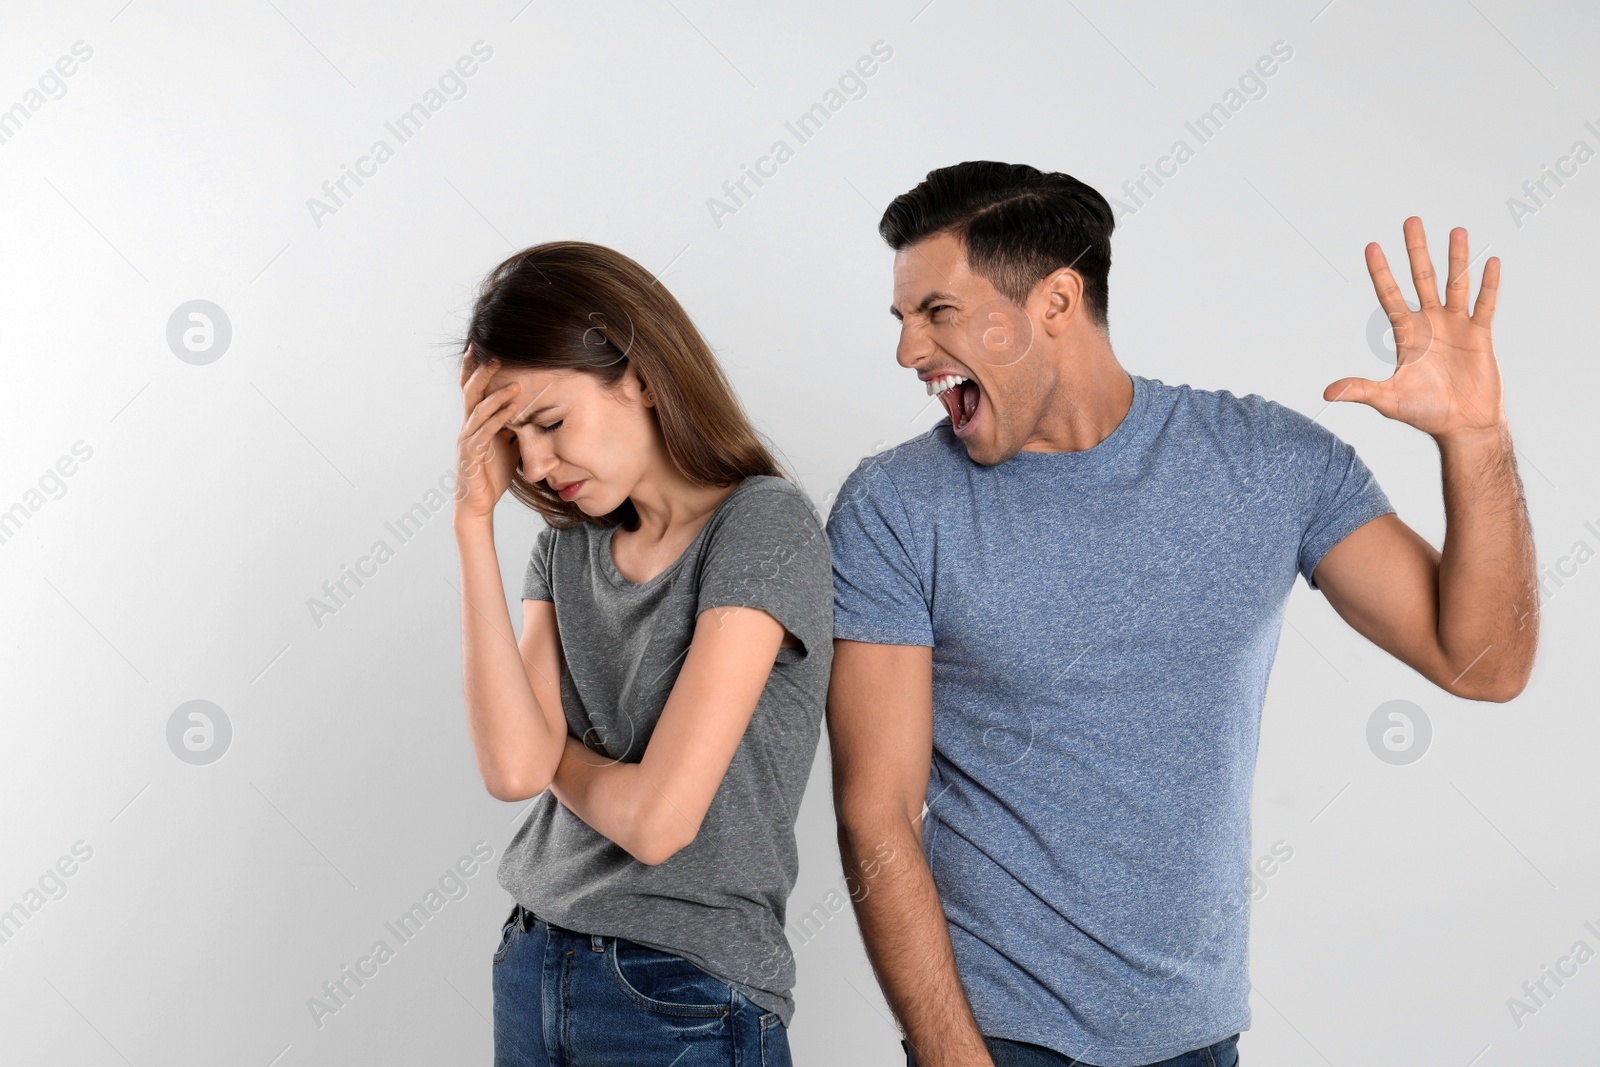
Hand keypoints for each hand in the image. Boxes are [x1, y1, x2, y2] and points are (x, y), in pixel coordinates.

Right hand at [454, 345, 524, 521]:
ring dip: (498, 396)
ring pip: (478, 410)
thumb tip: (534, 411)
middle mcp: (468, 426)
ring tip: (515, 383)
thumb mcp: (508, 444)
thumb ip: (514, 426)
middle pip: (471, 392)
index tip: (482, 347)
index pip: (474, 389)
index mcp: (476, 422)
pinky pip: (484, 433)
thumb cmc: (492, 473)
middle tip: (495, 353)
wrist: (477, 502)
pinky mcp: (471, 455)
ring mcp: (467, 440)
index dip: (476, 368)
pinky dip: (497, 420)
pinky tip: (511, 410)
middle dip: (482, 372)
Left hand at [1326, 217, 1504, 442]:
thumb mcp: (1388, 401)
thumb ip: (1360, 390)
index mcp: (1406, 334)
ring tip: (1456, 230)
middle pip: (1422, 278)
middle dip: (1416, 250)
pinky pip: (1485, 304)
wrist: (1463, 425)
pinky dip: (1489, 284)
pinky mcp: (1480, 334)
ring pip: (1456, 283)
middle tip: (1410, 220)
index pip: (1390, 295)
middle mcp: (1430, 323)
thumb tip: (1326, 394)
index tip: (1371, 246)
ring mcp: (1456, 326)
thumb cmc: (1425, 413)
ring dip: (1456, 258)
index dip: (1381, 272)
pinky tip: (1491, 262)